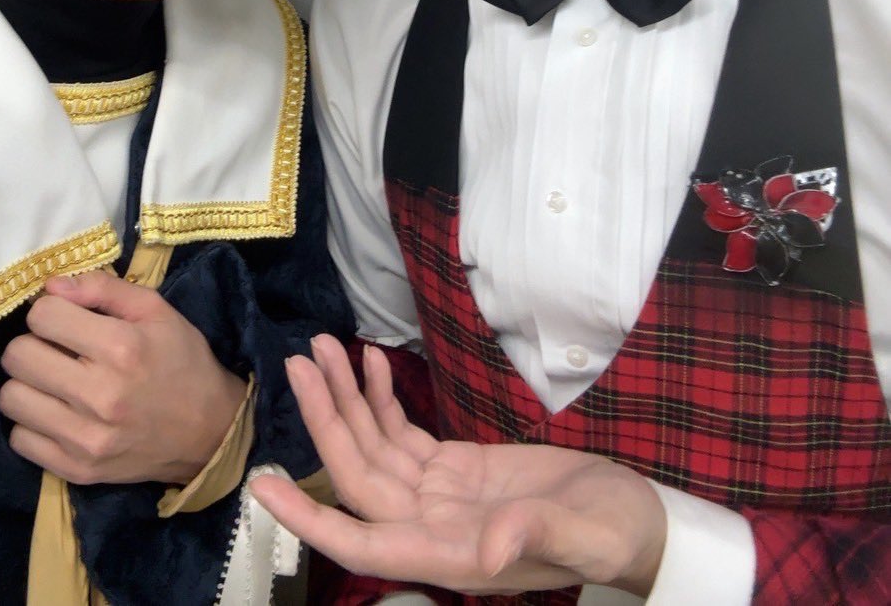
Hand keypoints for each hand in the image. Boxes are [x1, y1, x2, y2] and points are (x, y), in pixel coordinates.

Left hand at [0, 269, 246, 486]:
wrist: (209, 431)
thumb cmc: (181, 360)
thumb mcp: (155, 309)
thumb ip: (103, 288)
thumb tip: (51, 286)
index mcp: (121, 348)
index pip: (42, 316)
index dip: (49, 310)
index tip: (65, 319)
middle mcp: (100, 395)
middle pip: (18, 356)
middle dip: (32, 343)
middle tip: (55, 348)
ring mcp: (86, 439)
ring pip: (11, 398)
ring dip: (27, 382)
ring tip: (53, 380)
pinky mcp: (77, 470)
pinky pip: (20, 439)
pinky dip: (31, 422)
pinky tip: (56, 411)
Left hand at [249, 335, 665, 596]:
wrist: (636, 522)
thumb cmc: (614, 534)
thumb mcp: (584, 535)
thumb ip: (534, 537)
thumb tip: (487, 552)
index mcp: (448, 553)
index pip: (360, 540)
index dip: (310, 517)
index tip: (263, 485)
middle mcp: (431, 526)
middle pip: (358, 474)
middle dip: (325, 419)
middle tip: (299, 360)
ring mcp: (440, 495)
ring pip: (374, 446)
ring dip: (346, 399)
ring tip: (322, 346)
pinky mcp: (455, 467)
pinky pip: (402, 433)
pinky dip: (381, 398)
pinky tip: (366, 362)